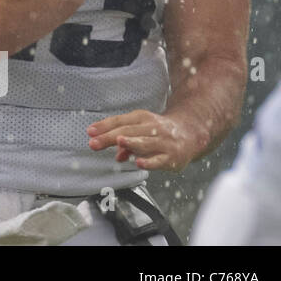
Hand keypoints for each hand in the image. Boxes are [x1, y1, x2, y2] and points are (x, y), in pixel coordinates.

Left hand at [86, 109, 204, 170]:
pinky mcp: (172, 157)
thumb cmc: (159, 132)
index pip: (120, 121)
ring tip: (118, 142)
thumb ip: (125, 142)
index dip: (104, 126)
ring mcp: (163, 142)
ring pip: (144, 142)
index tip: (90, 131)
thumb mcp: (141, 130)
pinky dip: (149, 162)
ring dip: (131, 143)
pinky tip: (139, 162)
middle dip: (109, 137)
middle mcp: (152, 128)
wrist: (191, 133)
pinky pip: (159, 160)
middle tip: (94, 143)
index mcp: (142, 118)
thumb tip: (117, 155)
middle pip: (128, 131)